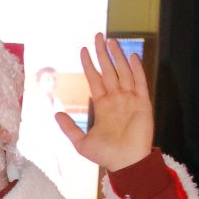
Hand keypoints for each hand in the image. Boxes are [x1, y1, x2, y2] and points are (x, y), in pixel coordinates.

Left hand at [55, 34, 152, 172]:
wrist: (126, 163)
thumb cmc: (106, 155)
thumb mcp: (81, 142)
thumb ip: (69, 128)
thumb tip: (56, 114)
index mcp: (103, 105)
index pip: (94, 79)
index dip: (89, 64)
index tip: (83, 50)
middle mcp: (117, 99)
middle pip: (108, 70)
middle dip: (103, 53)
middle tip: (98, 35)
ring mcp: (130, 99)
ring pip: (124, 72)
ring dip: (118, 56)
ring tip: (111, 41)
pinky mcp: (143, 103)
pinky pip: (140, 83)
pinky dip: (137, 69)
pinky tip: (132, 56)